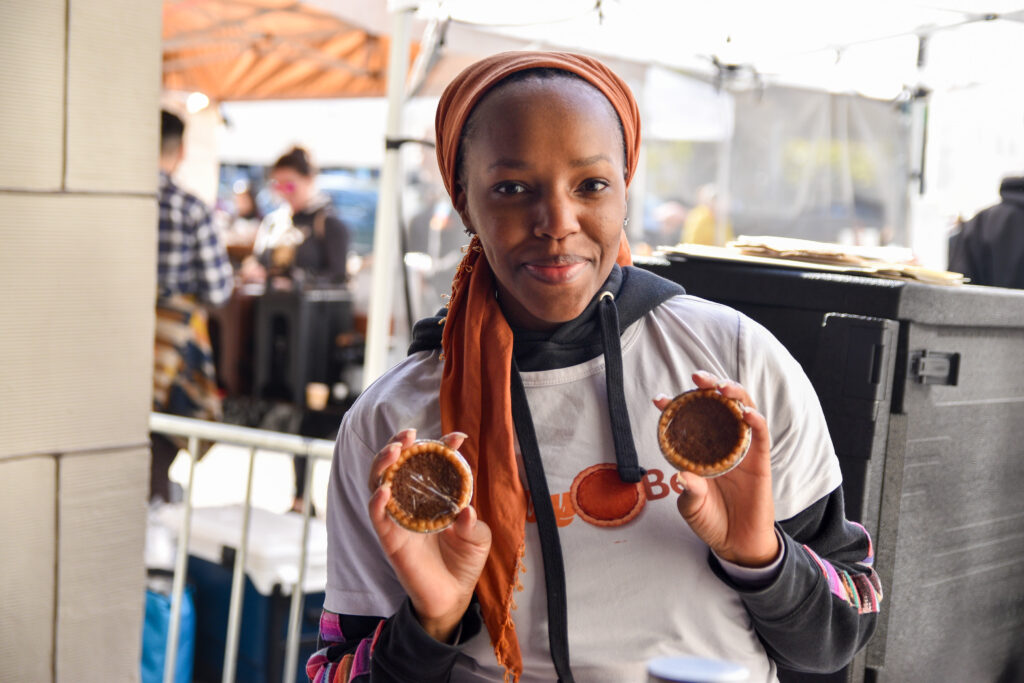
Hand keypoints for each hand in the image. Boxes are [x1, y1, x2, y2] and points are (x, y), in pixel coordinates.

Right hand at [367, 428, 491, 641]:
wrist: (453, 596)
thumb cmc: (464, 561)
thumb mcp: (478, 538)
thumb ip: (473, 523)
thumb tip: (466, 510)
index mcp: (433, 495)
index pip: (431, 463)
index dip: (441, 446)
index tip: (457, 436)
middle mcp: (411, 502)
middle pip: (396, 465)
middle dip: (399, 445)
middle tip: (409, 434)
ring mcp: (398, 519)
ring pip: (379, 483)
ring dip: (383, 464)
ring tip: (394, 451)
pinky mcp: (390, 539)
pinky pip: (378, 517)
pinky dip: (377, 502)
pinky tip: (384, 490)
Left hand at [654, 371, 778, 566]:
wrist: (737, 544)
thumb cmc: (712, 521)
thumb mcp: (692, 506)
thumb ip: (689, 491)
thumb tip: (681, 476)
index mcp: (702, 450)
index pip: (689, 421)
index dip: (675, 407)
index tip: (658, 399)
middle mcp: (722, 444)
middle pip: (719, 406)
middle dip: (709, 387)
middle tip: (696, 378)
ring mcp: (742, 450)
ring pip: (742, 411)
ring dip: (734, 395)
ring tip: (721, 387)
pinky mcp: (761, 461)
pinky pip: (761, 436)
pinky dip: (756, 421)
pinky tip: (747, 413)